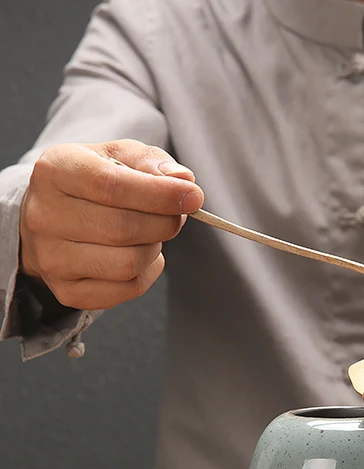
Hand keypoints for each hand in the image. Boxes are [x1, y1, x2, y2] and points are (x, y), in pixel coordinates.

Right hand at [20, 139, 203, 310]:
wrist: (54, 218)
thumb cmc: (92, 184)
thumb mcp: (116, 157)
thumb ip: (150, 162)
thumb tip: (183, 178)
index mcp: (54, 172)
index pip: (111, 187)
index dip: (160, 194)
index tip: (193, 196)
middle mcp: (44, 216)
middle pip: (123, 229)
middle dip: (164, 223)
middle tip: (175, 215)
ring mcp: (52, 258)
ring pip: (128, 264)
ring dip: (155, 248)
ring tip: (151, 233)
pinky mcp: (68, 291)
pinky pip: (128, 289)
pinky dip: (148, 272)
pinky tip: (141, 254)